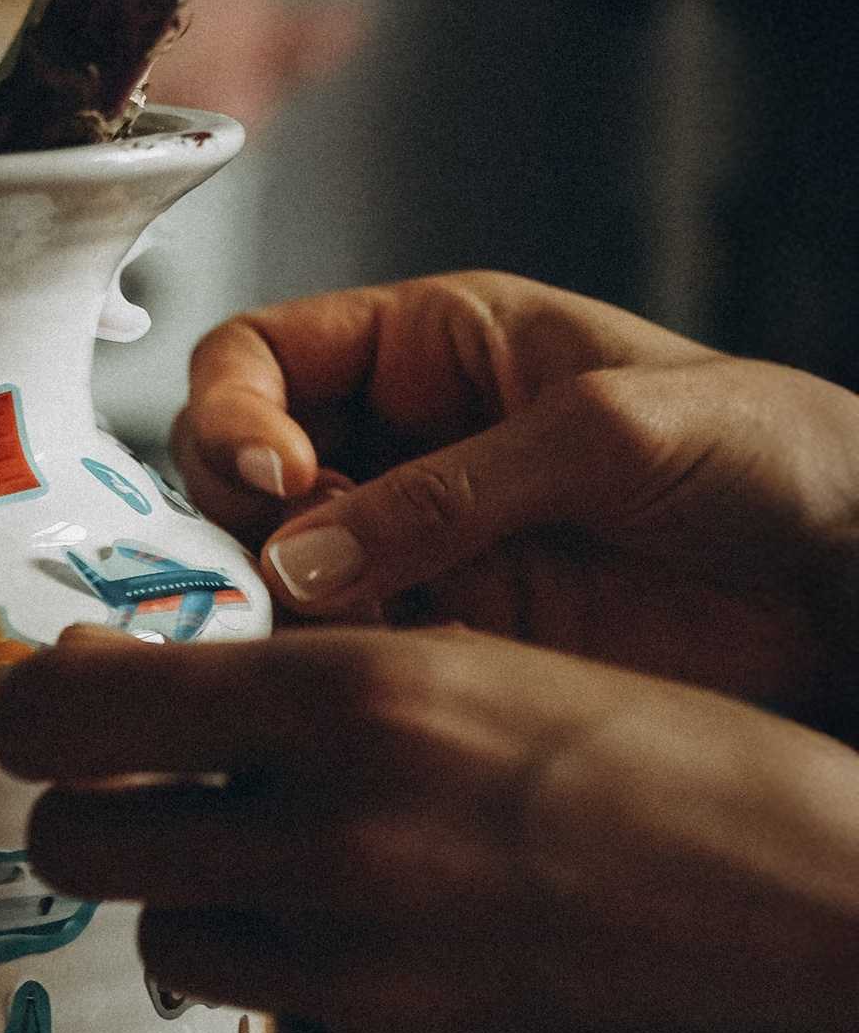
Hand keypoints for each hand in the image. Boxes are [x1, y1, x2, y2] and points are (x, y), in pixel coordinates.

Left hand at [0, 622, 858, 1032]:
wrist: (843, 952)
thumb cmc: (710, 789)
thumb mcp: (514, 672)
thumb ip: (333, 688)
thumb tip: (148, 686)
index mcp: (367, 701)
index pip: (78, 710)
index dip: (37, 712)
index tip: (43, 712)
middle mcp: (336, 845)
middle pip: (82, 844)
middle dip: (99, 819)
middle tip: (145, 802)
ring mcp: (359, 985)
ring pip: (178, 944)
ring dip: (215, 908)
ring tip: (324, 880)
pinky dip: (333, 1002)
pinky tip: (442, 970)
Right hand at [171, 273, 858, 737]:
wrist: (849, 585)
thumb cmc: (771, 457)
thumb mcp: (604, 431)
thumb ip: (444, 491)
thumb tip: (299, 551)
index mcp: (437, 350)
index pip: (261, 358)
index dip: (236, 414)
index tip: (279, 478)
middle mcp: (407, 451)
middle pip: (239, 479)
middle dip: (240, 523)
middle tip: (285, 575)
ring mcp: (418, 555)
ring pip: (273, 581)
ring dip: (278, 613)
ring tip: (345, 635)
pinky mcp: (446, 648)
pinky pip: (338, 662)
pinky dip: (331, 678)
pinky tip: (383, 682)